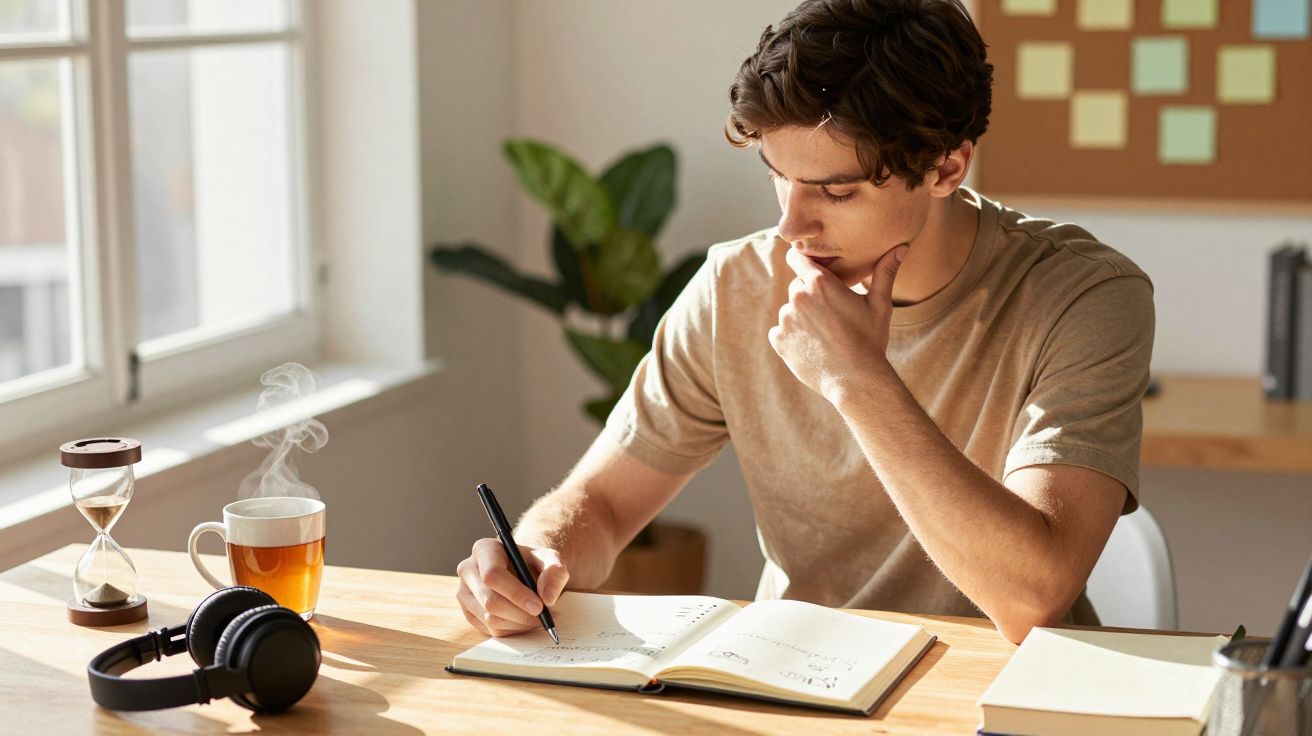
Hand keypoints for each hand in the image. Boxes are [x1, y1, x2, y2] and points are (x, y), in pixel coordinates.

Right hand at [455, 537, 569, 636]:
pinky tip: (524, 620)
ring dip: (518, 623)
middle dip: (520, 613)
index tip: (539, 606)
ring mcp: (465, 593)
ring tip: (537, 617)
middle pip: (489, 600)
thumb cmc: (534, 563)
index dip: (516, 594)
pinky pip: (489, 630)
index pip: (492, 575)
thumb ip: (554, 571)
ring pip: (489, 618)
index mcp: (484, 549)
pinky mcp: (469, 612)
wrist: (524, 572)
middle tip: (543, 616)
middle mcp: (468, 570)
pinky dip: (511, 629)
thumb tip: (547, 597)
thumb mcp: (550, 559)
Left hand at [767, 245, 907, 402]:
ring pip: (790, 310)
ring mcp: (785, 319)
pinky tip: (814, 347)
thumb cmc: (869, 341)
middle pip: (797, 286)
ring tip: (825, 334)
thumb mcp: (879, 305)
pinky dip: (793, 337)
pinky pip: (781, 332)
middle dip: (810, 295)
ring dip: (802, 317)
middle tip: (831, 313)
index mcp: (819, 283)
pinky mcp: (778, 340)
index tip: (814, 270)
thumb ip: (885, 273)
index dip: (804, 262)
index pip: (796, 257)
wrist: (855, 381)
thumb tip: (901, 248)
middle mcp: (797, 297)